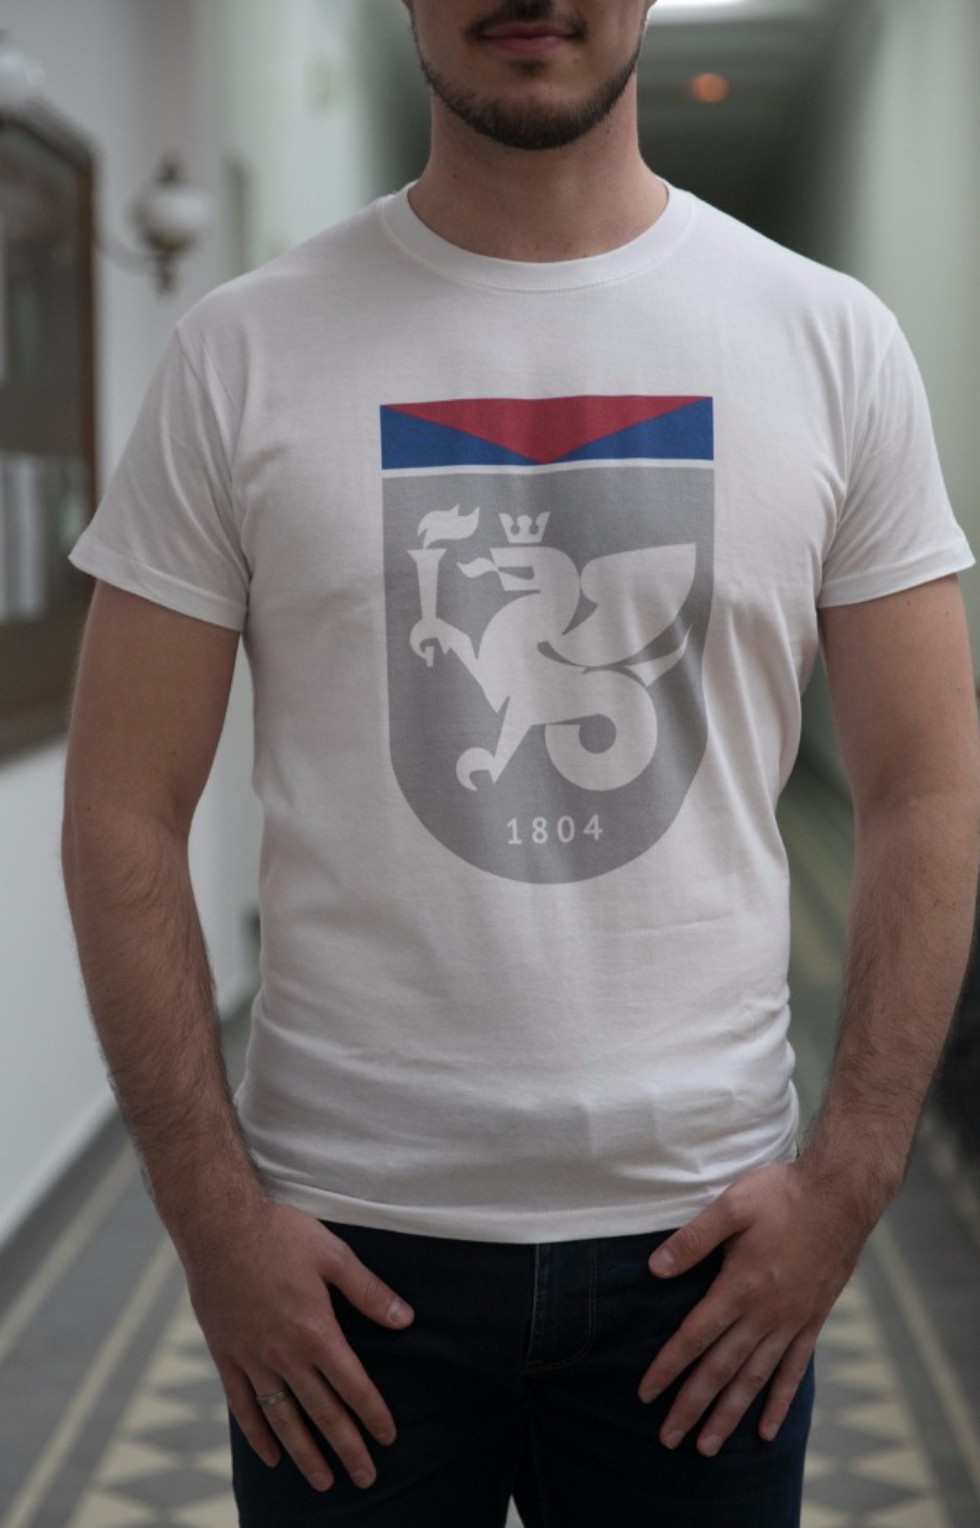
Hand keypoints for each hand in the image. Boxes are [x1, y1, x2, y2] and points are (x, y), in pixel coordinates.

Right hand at [182, 1200, 414, 1493]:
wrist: (219, 1225)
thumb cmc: (280, 1233)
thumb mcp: (333, 1254)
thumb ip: (369, 1292)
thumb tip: (406, 1319)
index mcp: (315, 1330)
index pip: (352, 1385)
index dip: (373, 1414)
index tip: (388, 1438)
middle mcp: (284, 1353)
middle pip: (322, 1412)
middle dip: (347, 1448)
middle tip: (366, 1478)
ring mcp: (252, 1359)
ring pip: (283, 1419)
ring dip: (305, 1454)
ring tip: (323, 1482)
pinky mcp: (226, 1356)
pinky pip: (243, 1407)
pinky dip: (258, 1435)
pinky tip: (271, 1456)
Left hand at [637, 1161, 871, 1455]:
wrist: (841, 1197)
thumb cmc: (782, 1195)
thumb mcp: (732, 1205)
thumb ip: (692, 1239)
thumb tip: (654, 1268)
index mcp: (740, 1287)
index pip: (695, 1338)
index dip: (668, 1368)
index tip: (645, 1395)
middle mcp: (765, 1314)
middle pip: (721, 1370)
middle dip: (692, 1406)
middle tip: (668, 1439)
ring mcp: (791, 1322)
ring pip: (755, 1380)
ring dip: (729, 1414)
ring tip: (708, 1446)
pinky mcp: (812, 1322)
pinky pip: (794, 1372)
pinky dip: (779, 1402)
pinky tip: (767, 1429)